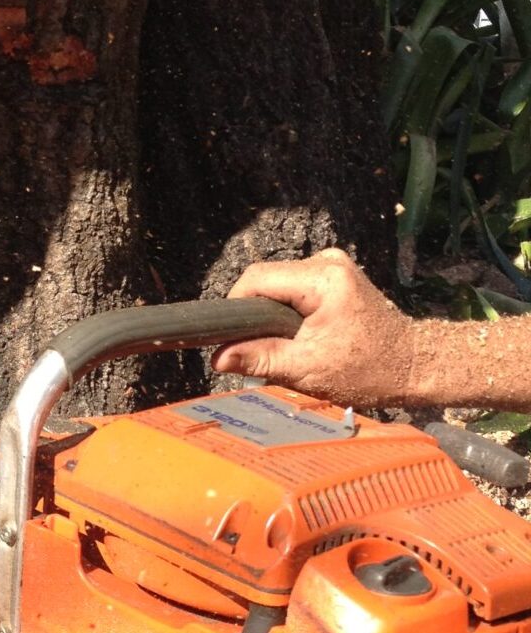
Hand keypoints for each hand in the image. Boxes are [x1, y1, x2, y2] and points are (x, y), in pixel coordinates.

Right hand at [210, 248, 414, 406]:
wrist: (414, 367)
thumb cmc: (369, 370)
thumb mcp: (306, 370)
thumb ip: (260, 359)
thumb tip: (218, 358)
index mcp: (323, 278)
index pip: (257, 278)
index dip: (236, 307)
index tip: (231, 339)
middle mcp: (328, 262)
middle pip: (267, 280)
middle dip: (256, 315)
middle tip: (260, 350)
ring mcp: (333, 266)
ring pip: (279, 285)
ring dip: (272, 315)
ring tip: (286, 345)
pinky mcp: (336, 277)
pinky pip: (295, 289)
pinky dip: (289, 313)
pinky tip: (300, 336)